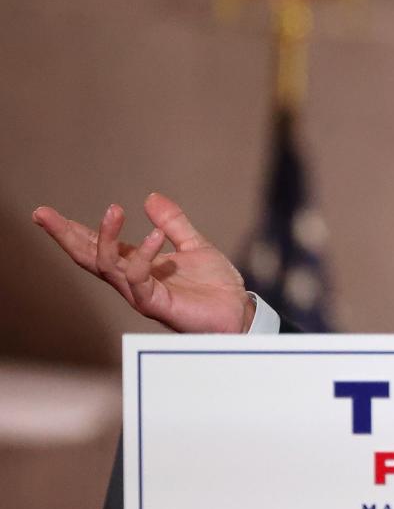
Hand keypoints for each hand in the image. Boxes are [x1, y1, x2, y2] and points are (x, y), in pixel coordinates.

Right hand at [32, 192, 254, 333]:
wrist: (237, 311)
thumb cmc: (214, 285)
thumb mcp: (194, 245)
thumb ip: (173, 223)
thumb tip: (150, 197)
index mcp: (138, 265)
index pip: (98, 246)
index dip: (74, 230)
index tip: (48, 213)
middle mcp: (133, 280)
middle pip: (89, 257)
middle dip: (65, 235)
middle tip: (42, 214)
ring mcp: (141, 293)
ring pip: (108, 265)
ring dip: (105, 237)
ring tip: (113, 210)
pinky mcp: (156, 304)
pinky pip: (139, 278)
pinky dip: (143, 255)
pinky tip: (155, 234)